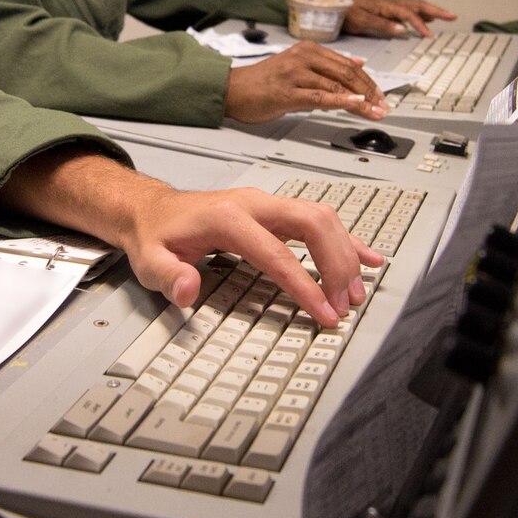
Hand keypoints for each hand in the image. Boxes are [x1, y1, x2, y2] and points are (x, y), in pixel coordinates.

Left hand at [116, 177, 382, 319]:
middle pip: (312, 223)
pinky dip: (344, 239)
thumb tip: (188, 290)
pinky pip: (318, 220)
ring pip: (321, 218)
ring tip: (357, 292)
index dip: (305, 285)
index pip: (277, 254)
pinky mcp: (274, 212)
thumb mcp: (150, 262)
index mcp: (228, 217)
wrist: (152, 211)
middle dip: (336, 264)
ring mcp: (267, 204)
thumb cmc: (155, 237)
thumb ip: (169, 277)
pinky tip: (367, 257)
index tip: (324, 313)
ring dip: (345, 253)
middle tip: (346, 303)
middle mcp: (254, 204)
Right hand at [225, 43, 385, 122]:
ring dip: (361, 101)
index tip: (381, 96)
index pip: (347, 65)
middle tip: (383, 106)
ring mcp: (295, 74)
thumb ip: (328, 65)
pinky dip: (341, 101)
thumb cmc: (264, 81)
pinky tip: (355, 104)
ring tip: (375, 111)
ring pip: (336, 85)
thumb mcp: (298, 66)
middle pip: (347, 74)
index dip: (369, 82)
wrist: (233, 90)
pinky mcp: (286, 92)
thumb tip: (358, 63)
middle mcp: (303, 58)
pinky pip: (319, 97)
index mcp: (308, 50)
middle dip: (370, 92)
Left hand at [345, 0, 455, 37]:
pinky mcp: (387, 10)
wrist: (334, 7)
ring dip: (431, 11)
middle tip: (452, 16)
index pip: (409, 14)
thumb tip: (402, 29)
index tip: (429, 35)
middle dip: (436, 10)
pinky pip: (409, 10)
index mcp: (386, 6)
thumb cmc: (346, 14)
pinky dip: (421, 14)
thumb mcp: (361, 21)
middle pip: (418, 5)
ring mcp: (390, 6)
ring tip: (446, 16)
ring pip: (416, 6)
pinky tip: (426, 20)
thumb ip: (381, 25)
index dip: (420, 24)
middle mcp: (390, 4)